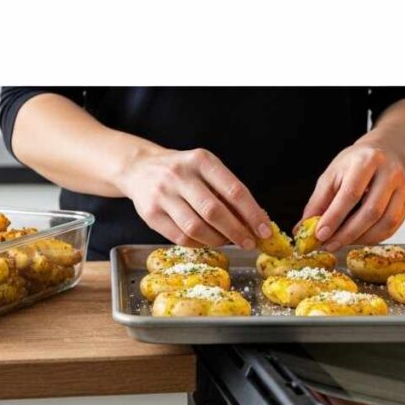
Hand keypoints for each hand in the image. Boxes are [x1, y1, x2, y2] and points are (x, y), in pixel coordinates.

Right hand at [118, 148, 271, 247]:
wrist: (139, 167)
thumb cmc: (182, 172)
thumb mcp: (205, 170)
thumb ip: (227, 192)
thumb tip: (256, 222)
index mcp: (201, 161)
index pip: (234, 191)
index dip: (252, 214)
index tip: (264, 230)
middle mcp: (180, 175)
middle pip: (214, 211)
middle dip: (237, 232)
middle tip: (249, 243)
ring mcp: (163, 195)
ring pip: (196, 228)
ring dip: (218, 240)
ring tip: (228, 242)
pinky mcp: (151, 214)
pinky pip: (180, 238)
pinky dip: (199, 244)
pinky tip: (208, 242)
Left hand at [302, 143, 404, 250]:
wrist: (385, 152)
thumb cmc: (356, 164)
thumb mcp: (332, 175)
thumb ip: (318, 202)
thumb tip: (303, 229)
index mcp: (366, 161)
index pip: (351, 193)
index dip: (335, 217)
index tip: (320, 234)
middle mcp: (389, 172)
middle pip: (371, 211)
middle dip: (348, 233)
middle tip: (330, 245)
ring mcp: (403, 187)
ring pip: (385, 222)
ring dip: (361, 238)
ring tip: (342, 242)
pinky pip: (393, 227)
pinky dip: (374, 238)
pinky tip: (359, 238)